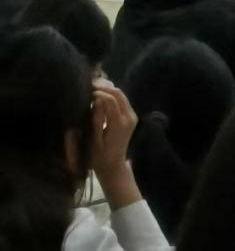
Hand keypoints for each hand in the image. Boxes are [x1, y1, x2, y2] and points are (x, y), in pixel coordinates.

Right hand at [91, 81, 142, 209]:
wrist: (113, 165)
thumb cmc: (99, 156)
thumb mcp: (94, 139)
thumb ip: (96, 119)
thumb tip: (96, 101)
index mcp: (120, 123)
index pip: (111, 100)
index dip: (99, 93)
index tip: (86, 90)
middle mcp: (129, 117)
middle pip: (119, 94)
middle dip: (105, 87)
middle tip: (90, 84)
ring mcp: (132, 116)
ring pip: (122, 96)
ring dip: (109, 90)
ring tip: (93, 88)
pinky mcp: (131, 117)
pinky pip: (122, 101)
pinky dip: (112, 96)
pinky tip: (101, 95)